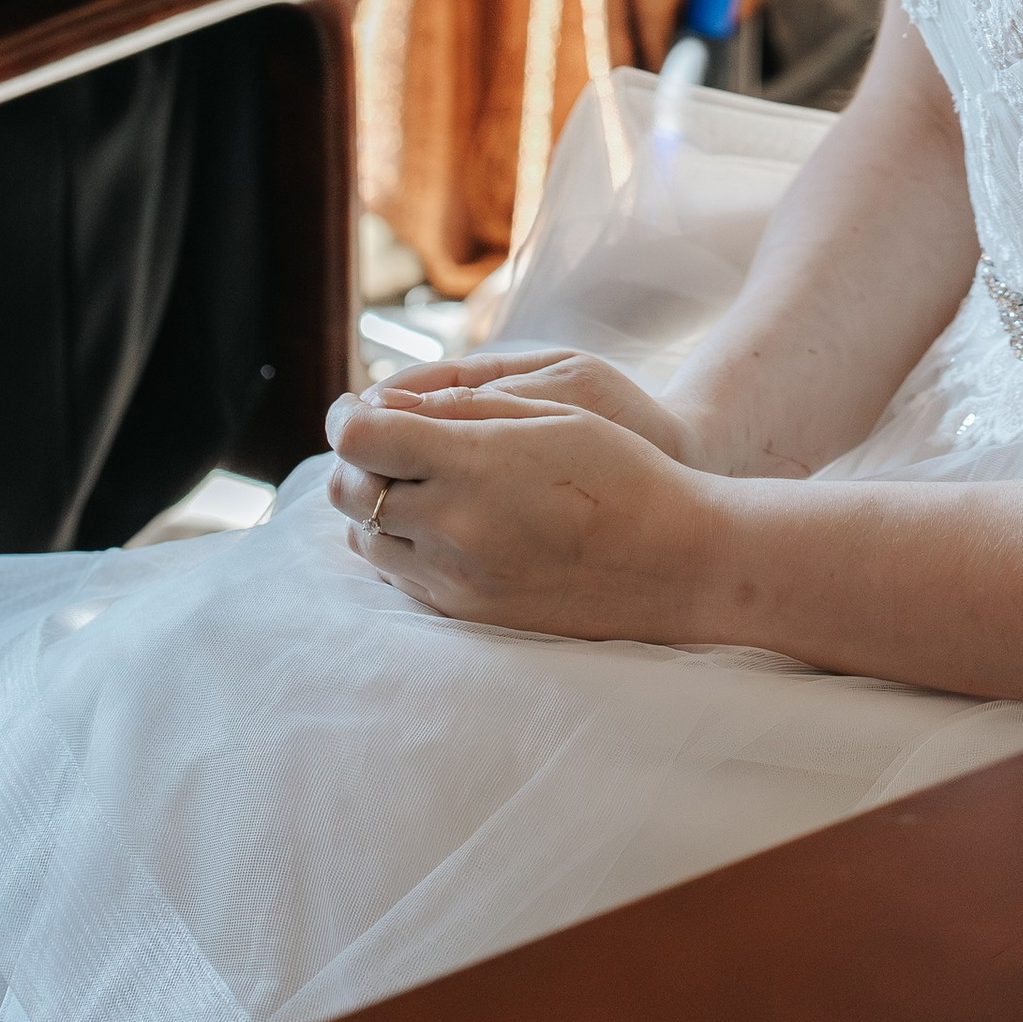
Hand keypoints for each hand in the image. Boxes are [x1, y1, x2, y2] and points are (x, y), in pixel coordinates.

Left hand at [324, 365, 718, 636]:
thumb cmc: (622, 470)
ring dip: (371, 506)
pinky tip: (435, 524)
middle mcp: (454, 528)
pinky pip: (399, 580)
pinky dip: (398, 546)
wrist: (676, 563)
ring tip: (409, 483)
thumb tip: (386, 407)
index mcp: (474, 465)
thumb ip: (461, 409)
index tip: (354, 406)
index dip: (346, 415)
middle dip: (352, 460)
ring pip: (365, 542)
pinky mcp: (469, 615)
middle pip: (350, 491)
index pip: (362, 438)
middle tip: (376, 440)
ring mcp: (457, 581)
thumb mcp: (551, 412)